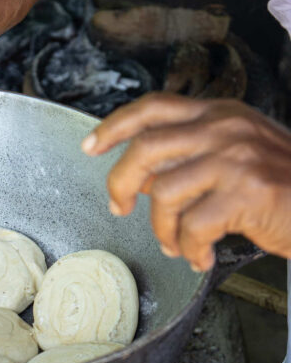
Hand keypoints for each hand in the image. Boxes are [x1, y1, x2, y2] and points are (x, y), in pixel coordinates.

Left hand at [82, 92, 290, 271]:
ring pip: (165, 194)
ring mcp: (237, 159)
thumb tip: (142, 179)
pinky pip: (193, 227)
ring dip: (162, 229)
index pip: (153, 108)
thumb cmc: (283, 185)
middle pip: (145, 149)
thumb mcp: (237, 153)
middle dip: (120, 182)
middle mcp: (225, 129)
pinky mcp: (248, 193)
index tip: (90, 146)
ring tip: (177, 244)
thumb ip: (192, 155)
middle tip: (119, 207)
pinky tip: (201, 255)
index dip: (114, 126)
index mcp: (219, 114)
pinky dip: (190, 249)